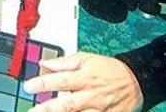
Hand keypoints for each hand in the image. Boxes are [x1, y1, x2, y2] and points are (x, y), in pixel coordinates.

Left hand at [23, 52, 143, 111]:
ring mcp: (99, 109)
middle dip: (49, 109)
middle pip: (68, 105)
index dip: (43, 83)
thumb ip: (65, 62)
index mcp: (85, 77)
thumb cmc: (109, 69)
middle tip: (32, 111)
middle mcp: (91, 95)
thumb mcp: (88, 59)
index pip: (61, 80)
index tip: (28, 86)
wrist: (137, 81)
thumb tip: (44, 64)